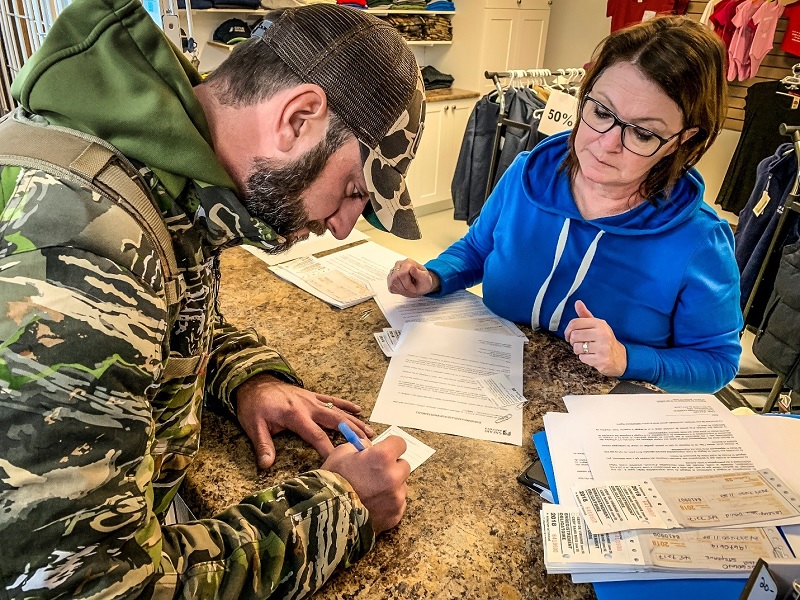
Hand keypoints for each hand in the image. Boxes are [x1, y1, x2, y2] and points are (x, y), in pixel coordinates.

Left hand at [235, 374, 373, 469]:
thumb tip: (266, 465)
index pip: (316, 435)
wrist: (254, 382)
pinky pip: (333, 400)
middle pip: (335, 421)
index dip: (328, 449)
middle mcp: (308, 406)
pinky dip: (346, 405)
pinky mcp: (312, 396)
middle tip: (366, 445)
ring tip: (370, 432)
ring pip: (338, 411)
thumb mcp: (254, 425)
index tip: (340, 461)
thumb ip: (263, 445)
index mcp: (295, 415)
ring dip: (354, 421)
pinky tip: (358, 410)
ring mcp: (312, 400)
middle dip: (352, 433)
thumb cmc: (253, 405)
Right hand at [322, 435, 409, 534]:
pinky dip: (389, 503)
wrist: (327, 516)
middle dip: (392, 467)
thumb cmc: (332, 483)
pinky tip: (373, 504)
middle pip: (403, 465)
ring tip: (372, 492)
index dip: (390, 446)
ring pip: (401, 486)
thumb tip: (368, 446)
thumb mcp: (340, 454)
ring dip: (392, 486)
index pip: (399, 443)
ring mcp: (396, 497)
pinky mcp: (395, 515)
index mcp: (382, 457)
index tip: (384, 450)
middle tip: (376, 473)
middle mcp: (394, 476)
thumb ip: (358, 446)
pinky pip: (398, 504)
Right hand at [387, 259, 439, 296]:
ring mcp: (393, 271)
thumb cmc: (423, 281)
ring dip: (401, 290)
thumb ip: (418, 274)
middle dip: (404, 288)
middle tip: (412, 289)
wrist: (421, 284)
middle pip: (396, 278)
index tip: (414, 288)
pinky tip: (404, 288)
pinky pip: (391, 286)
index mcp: (408, 262)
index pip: (402, 274)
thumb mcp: (425, 278)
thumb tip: (412, 268)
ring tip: (408, 288)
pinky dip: (398, 290)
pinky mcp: (390, 277)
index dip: (408, 284)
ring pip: (392, 283)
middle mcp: (399, 264)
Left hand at [564, 300, 626, 377]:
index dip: (567, 330)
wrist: (619, 357)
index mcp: (600, 324)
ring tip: (586, 349)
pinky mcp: (601, 360)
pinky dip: (584, 358)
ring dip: (578, 350)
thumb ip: (585, 314)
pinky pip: (582, 358)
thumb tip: (577, 302)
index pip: (575, 323)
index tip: (568, 335)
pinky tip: (591, 356)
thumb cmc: (604, 340)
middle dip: (573, 341)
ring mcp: (602, 348)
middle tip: (579, 343)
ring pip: (577, 348)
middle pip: (574, 335)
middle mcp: (602, 334)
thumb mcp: (597, 325)